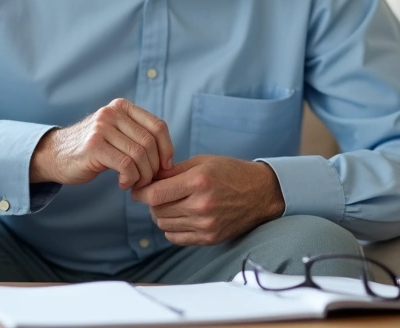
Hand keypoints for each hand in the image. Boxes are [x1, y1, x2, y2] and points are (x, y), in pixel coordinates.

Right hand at [30, 98, 173, 189]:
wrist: (54, 155)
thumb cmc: (92, 149)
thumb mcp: (116, 134)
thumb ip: (138, 137)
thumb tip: (169, 159)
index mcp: (122, 107)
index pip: (158, 126)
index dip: (167, 149)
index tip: (165, 167)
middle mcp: (112, 113)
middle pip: (150, 142)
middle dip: (154, 167)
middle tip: (148, 181)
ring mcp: (101, 128)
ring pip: (139, 155)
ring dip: (142, 176)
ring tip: (135, 184)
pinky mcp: (94, 146)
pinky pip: (126, 165)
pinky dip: (130, 179)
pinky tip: (123, 184)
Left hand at [131, 155, 285, 245]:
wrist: (261, 193)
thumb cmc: (231, 172)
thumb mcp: (203, 162)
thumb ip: (173, 171)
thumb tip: (147, 178)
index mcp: (198, 182)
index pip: (155, 194)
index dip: (141, 192)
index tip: (138, 189)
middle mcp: (201, 205)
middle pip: (157, 210)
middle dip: (152, 201)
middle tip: (158, 193)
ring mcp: (206, 224)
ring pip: (164, 224)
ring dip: (162, 214)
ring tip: (172, 203)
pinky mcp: (209, 238)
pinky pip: (175, 237)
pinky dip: (172, 227)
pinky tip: (181, 216)